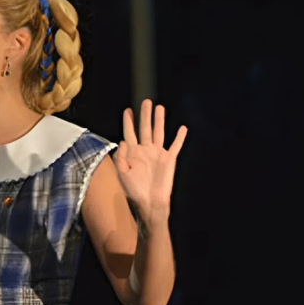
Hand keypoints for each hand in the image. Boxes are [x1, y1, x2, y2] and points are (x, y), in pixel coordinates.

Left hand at [116, 99, 186, 222]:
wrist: (150, 203)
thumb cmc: (134, 191)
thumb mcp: (122, 174)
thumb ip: (121, 157)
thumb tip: (122, 141)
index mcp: (133, 153)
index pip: (130, 133)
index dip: (128, 121)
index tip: (127, 110)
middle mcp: (145, 150)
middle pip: (145, 128)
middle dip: (145, 115)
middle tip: (145, 101)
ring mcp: (158, 154)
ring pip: (159, 132)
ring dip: (159, 121)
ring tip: (159, 108)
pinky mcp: (169, 159)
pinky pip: (175, 146)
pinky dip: (179, 137)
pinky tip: (182, 128)